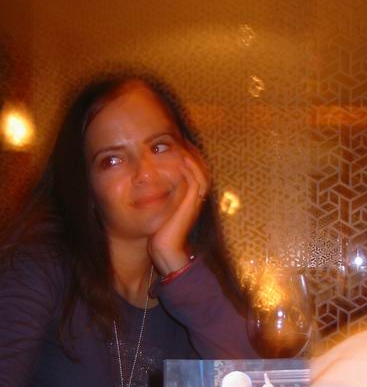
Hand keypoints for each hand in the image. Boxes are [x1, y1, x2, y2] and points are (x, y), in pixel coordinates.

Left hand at [148, 145, 209, 274]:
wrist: (166, 250)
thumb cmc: (160, 230)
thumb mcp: (160, 207)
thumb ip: (160, 193)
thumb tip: (147, 178)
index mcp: (192, 195)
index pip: (195, 167)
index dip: (187, 153)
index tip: (173, 141)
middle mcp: (197, 195)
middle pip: (199, 164)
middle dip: (189, 149)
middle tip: (177, 136)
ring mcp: (196, 199)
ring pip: (199, 169)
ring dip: (188, 154)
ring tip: (178, 142)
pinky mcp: (192, 202)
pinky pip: (194, 178)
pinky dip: (187, 166)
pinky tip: (178, 157)